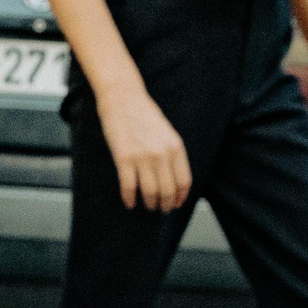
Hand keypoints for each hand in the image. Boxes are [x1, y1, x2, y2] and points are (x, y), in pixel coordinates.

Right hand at [99, 86, 191, 212]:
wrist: (123, 98)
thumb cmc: (144, 114)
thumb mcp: (167, 133)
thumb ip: (172, 154)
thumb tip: (173, 180)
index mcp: (176, 147)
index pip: (184, 181)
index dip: (181, 197)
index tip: (177, 204)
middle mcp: (162, 154)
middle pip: (168, 191)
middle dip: (165, 204)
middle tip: (161, 208)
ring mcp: (143, 157)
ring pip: (150, 193)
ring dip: (150, 203)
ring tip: (147, 206)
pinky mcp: (124, 159)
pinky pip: (129, 187)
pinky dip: (129, 199)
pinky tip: (130, 202)